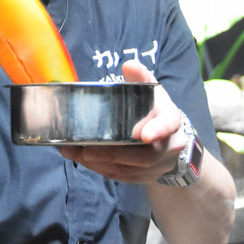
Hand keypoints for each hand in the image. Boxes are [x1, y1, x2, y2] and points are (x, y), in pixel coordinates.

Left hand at [58, 60, 185, 183]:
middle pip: (145, 157)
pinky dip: (99, 169)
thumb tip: (129, 65)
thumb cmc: (154, 110)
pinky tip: (80, 158)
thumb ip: (141, 77)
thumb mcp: (151, 90)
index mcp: (171, 121)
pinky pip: (121, 176)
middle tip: (87, 150)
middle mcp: (167, 147)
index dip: (159, 130)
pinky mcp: (143, 177)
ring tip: (73, 152)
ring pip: (129, 170)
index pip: (169, 124)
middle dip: (114, 154)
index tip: (144, 135)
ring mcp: (156, 166)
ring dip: (99, 162)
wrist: (169, 139)